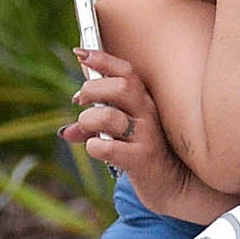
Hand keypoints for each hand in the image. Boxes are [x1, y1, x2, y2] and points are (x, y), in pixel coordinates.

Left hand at [62, 48, 191, 212]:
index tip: (79, 52)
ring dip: (89, 119)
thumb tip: (66, 132)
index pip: (126, 71)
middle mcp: (148, 114)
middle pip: (120, 86)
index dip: (102, 58)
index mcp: (144, 101)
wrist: (173, 186)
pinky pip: (110, 148)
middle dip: (92, 88)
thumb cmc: (144, 153)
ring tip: (85, 127)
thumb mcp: (121, 135)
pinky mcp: (142, 160)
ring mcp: (146, 136)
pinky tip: (95, 149)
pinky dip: (94, 147)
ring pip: (110, 116)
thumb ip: (95, 129)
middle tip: (80, 100)